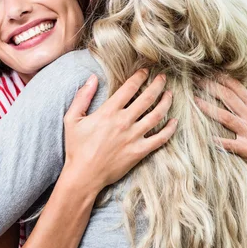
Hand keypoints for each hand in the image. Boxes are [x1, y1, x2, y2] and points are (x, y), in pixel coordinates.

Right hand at [63, 70, 176, 195]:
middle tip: (162, 78)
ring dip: (166, 102)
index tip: (145, 72)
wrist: (84, 176)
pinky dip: (169, 129)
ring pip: (156, 115)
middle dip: (157, 85)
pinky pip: (160, 138)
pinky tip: (174, 122)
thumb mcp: (72, 119)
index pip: (129, 88)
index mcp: (108, 112)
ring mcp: (133, 137)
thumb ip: (82, 97)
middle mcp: (124, 122)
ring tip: (170, 94)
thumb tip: (92, 77)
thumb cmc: (76, 148)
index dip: (139, 77)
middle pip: (147, 98)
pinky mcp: (139, 151)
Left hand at [195, 77, 246, 195]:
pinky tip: (204, 135)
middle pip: (229, 98)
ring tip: (194, 100)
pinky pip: (227, 144)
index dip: (222, 78)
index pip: (237, 88)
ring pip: (225, 117)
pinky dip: (216, 140)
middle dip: (211, 87)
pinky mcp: (246, 148)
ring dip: (209, 108)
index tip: (208, 72)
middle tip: (195, 80)